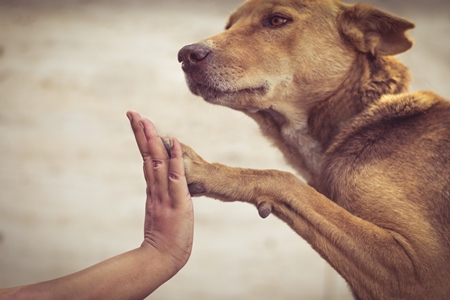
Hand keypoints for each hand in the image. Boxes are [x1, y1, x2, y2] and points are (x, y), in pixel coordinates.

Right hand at [127, 111, 193, 271]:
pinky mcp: (177, 202)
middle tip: (133, 113)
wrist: (163, 258)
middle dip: (141, 133)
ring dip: (153, 140)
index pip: (147, 159)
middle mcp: (156, 188)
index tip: (137, 122)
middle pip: (148, 155)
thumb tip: (158, 186)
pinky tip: (175, 142)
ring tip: (147, 120)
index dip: (142, 140)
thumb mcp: (161, 212)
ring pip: (158, 161)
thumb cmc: (165, 237)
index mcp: (153, 189)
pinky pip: (177, 176)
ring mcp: (165, 194)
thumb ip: (159, 197)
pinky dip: (176, 158)